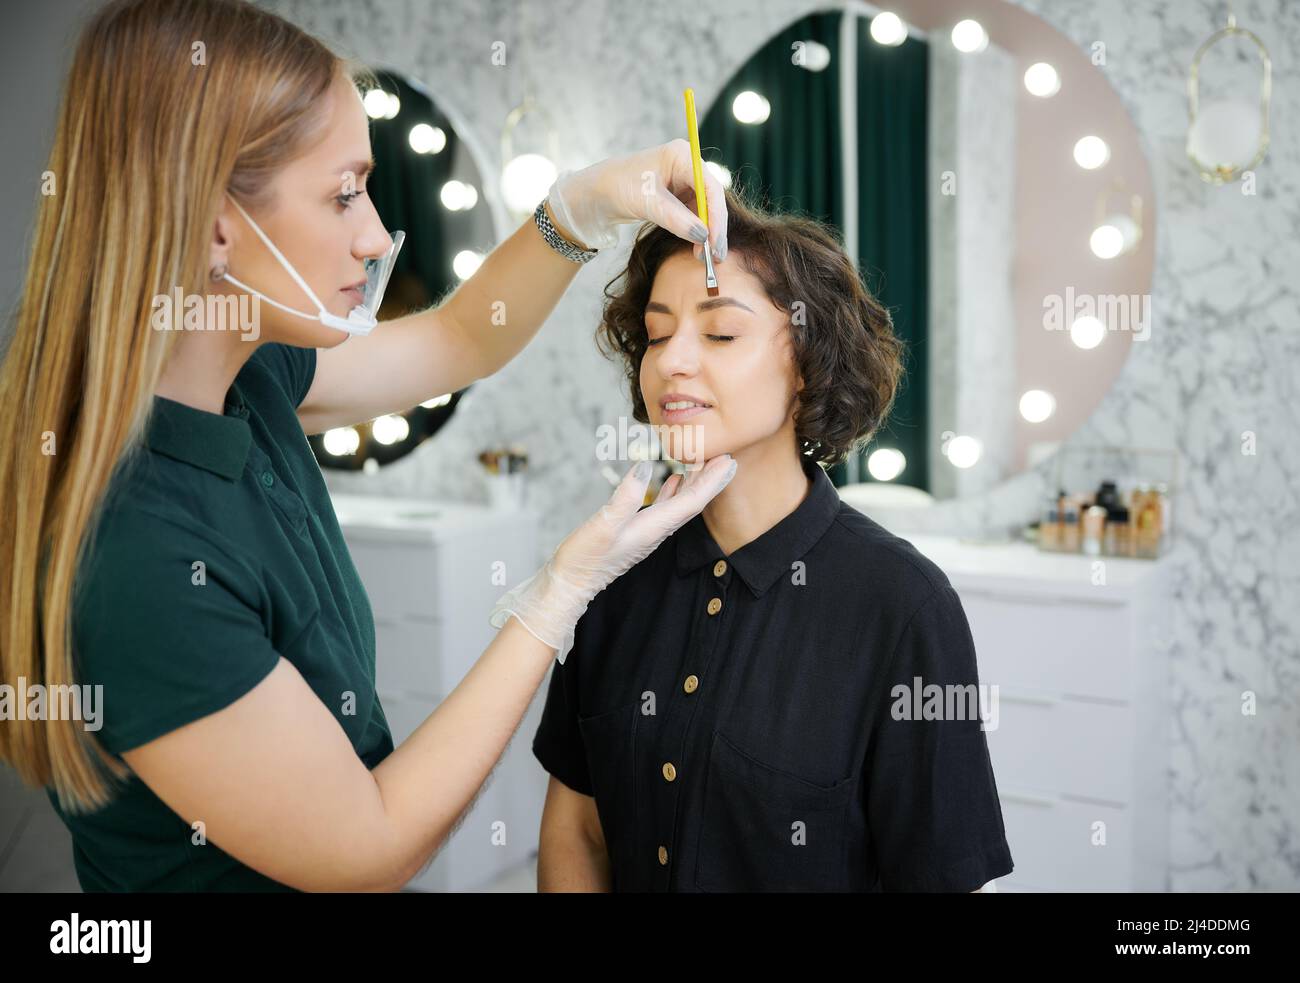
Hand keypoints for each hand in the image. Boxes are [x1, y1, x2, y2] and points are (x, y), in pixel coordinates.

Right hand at [488, 455, 737, 662]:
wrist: (570, 583)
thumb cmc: (584, 558)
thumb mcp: (603, 524)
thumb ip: (626, 496)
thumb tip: (645, 466)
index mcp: (654, 527)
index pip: (692, 500)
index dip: (712, 480)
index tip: (730, 460)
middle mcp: (656, 529)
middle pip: (692, 500)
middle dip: (711, 478)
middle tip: (727, 453)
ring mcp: (647, 530)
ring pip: (680, 502)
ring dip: (695, 481)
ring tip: (706, 460)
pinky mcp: (636, 530)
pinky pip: (664, 506)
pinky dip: (674, 490)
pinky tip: (674, 479)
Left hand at [545, 139, 728, 261]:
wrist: (598, 193)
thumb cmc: (618, 187)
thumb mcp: (647, 203)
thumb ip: (676, 219)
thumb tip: (703, 236)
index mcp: (682, 156)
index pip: (710, 187)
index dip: (716, 216)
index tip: (713, 241)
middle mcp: (687, 166)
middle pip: (712, 199)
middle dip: (714, 228)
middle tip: (716, 256)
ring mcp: (685, 181)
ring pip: (706, 209)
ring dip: (708, 233)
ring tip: (707, 257)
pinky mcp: (680, 196)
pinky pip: (696, 215)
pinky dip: (698, 232)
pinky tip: (699, 248)